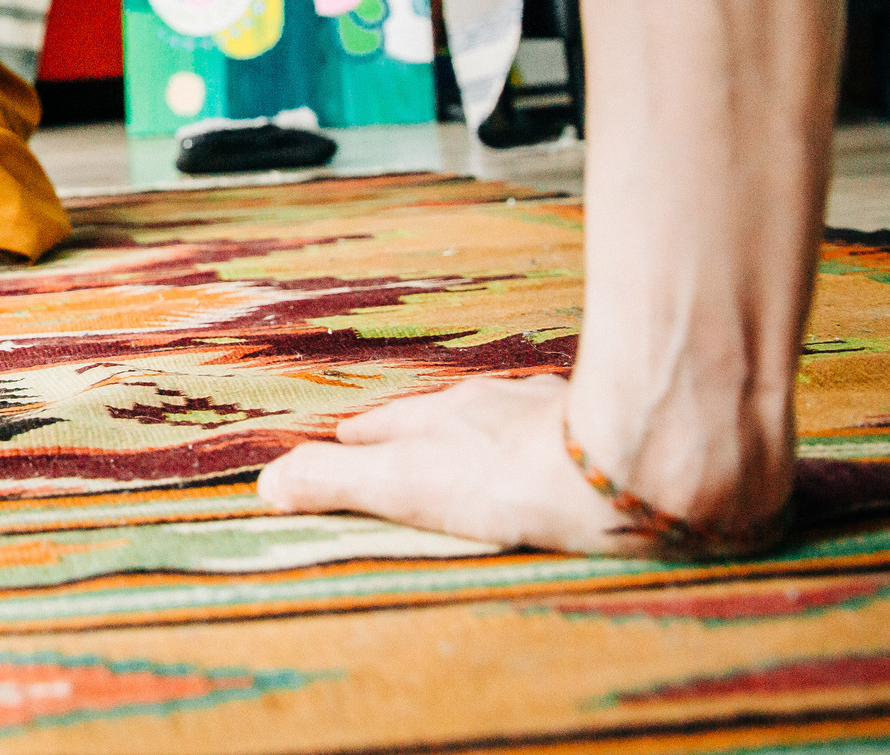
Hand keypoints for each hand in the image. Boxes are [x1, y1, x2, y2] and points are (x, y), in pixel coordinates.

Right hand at [255, 375, 642, 554]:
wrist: (622, 467)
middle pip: (445, 419)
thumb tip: (268, 482)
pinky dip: (553, 447)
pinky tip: (565, 464)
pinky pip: (566, 436)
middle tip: (405, 450)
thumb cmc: (510, 478)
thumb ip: (337, 480)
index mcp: (440, 419)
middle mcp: (492, 406)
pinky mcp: (604, 435)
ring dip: (488, 436)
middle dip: (423, 434)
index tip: (344, 444)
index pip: (384, 427)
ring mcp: (550, 415)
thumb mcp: (406, 484)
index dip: (360, 441)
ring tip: (483, 456)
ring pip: (506, 420)